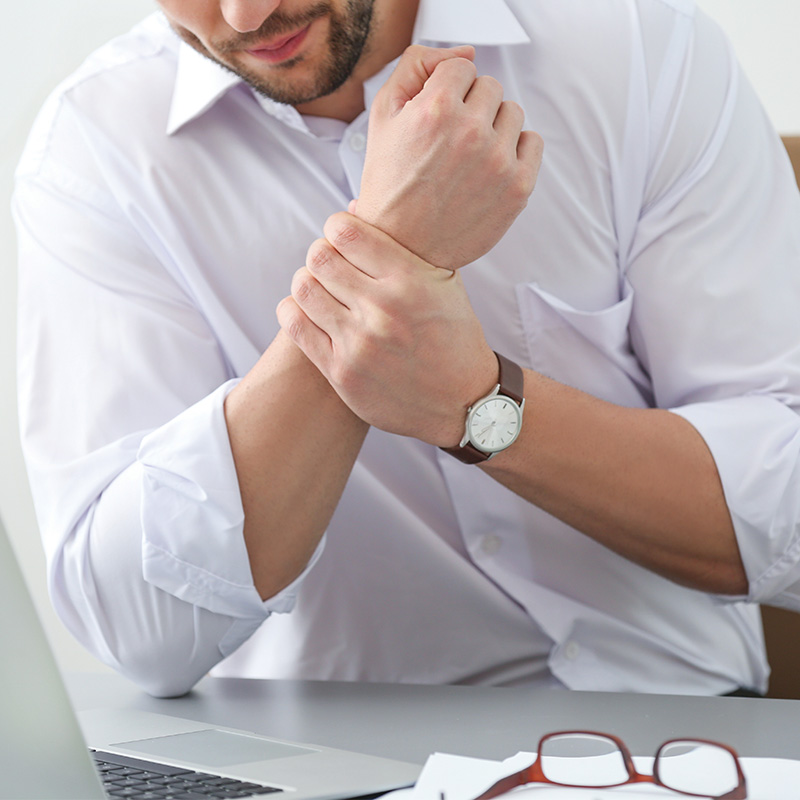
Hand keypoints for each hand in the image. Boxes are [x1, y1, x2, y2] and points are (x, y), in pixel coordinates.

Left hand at [276, 213, 498, 444]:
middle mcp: (382, 310)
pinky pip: (295, 325)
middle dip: (321, 254)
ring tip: (321, 289)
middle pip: (319, 258)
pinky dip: (293, 311)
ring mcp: (359, 343)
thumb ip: (404, 246)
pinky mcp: (341, 372)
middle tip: (330, 264)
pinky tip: (307, 311)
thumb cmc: (454, 336)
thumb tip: (356, 204)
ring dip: (307, 282)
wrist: (462, 402)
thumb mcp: (445, 283)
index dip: (336, 228)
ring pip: (303, 288)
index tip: (341, 237)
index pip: (345, 232)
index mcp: (410, 281)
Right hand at [354, 45, 543, 268]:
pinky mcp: (518, 188)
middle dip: (470, 108)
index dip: (446, 91)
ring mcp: (498, 162)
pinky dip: (515, 151)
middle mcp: (470, 133)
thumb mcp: (384, 116)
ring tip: (466, 159)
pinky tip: (488, 169)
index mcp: (435, 110)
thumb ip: (417, 66)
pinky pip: (533, 142)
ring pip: (512, 113)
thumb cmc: (391, 184)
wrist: (402, 249)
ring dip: (492, 128)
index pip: (462, 66)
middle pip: (489, 87)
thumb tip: (467, 50)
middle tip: (448, 144)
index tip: (436, 120)